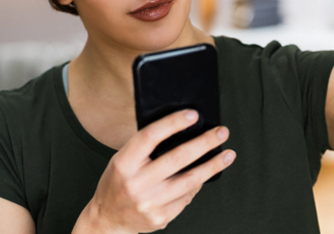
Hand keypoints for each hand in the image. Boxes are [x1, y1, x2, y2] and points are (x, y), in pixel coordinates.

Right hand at [76, 110, 234, 233]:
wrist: (106, 219)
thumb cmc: (118, 182)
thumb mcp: (122, 159)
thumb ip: (146, 146)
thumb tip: (183, 128)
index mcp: (124, 163)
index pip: (150, 137)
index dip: (173, 123)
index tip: (194, 114)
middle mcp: (136, 184)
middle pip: (177, 158)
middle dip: (204, 143)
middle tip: (222, 132)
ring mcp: (149, 203)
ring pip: (190, 180)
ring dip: (212, 165)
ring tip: (227, 154)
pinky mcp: (160, 217)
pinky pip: (187, 197)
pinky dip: (198, 184)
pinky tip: (207, 174)